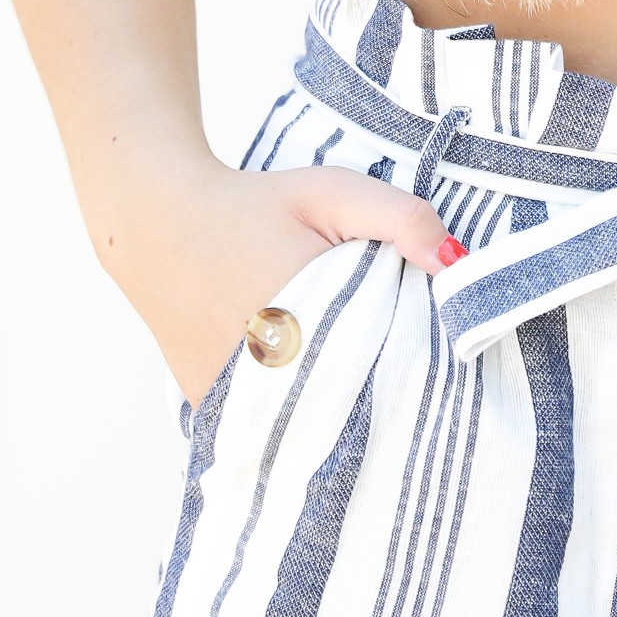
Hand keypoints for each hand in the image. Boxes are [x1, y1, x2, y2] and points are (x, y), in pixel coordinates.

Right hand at [99, 151, 461, 407]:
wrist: (159, 219)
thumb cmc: (251, 204)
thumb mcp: (333, 192)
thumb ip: (400, 219)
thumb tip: (457, 263)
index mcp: (305, 329)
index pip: (384, 380)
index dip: (416, 375)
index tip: (439, 366)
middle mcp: (266, 378)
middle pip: (348, 409)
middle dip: (380, 397)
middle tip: (404, 377)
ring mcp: (232, 399)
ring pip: (307, 424)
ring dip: (335, 410)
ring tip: (357, 382)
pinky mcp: (210, 406)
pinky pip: (266, 424)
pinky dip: (291, 412)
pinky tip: (308, 385)